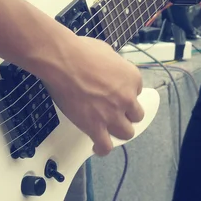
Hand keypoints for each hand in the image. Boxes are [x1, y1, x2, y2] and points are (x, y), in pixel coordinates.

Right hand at [41, 36, 143, 155]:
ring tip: (108, 129)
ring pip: (126, 133)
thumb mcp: (106, 51)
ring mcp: (112, 114)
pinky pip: (105, 146)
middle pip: (136, 115)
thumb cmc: (80, 51)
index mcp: (132, 78)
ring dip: (118, 130)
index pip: (137, 91)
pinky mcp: (95, 126)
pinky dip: (102, 149)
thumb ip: (114, 65)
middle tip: (113, 111)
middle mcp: (127, 98)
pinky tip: (98, 147)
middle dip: (126, 113)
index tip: (115, 93)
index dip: (125, 93)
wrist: (63, 60)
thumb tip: (108, 69)